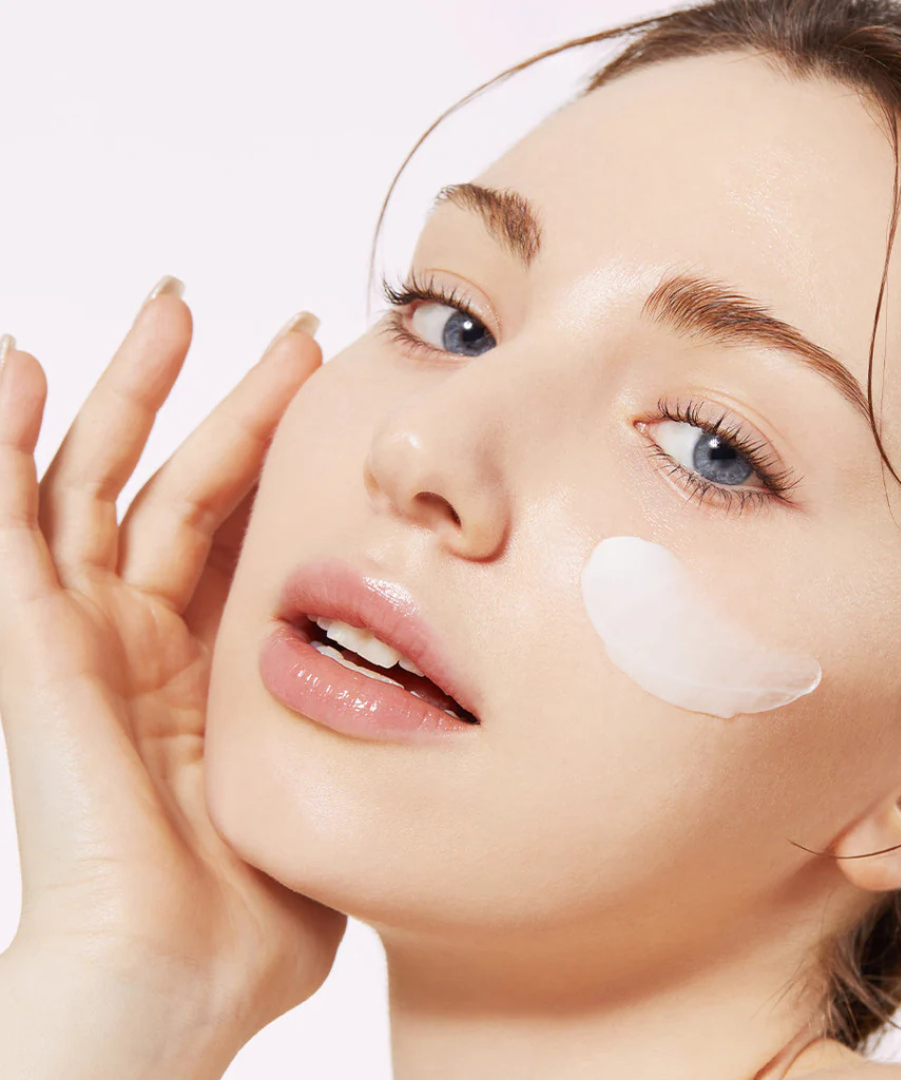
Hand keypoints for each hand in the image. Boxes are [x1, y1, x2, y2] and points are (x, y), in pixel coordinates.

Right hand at [0, 280, 346, 1056]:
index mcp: (211, 665)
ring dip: (128, 392)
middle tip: (286, 330)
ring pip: (98, 481)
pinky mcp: (26, 642)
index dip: (283, 454)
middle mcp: (142, 637)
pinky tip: (18, 367)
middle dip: (229, 402)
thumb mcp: (324, 795)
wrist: (172, 979)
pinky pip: (6, 521)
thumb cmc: (249, 916)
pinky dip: (1, 442)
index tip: (331, 383)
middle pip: (183, 486)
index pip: (246, 529)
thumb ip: (355, 739)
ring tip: (168, 304)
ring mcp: (80, 634)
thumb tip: (433, 714)